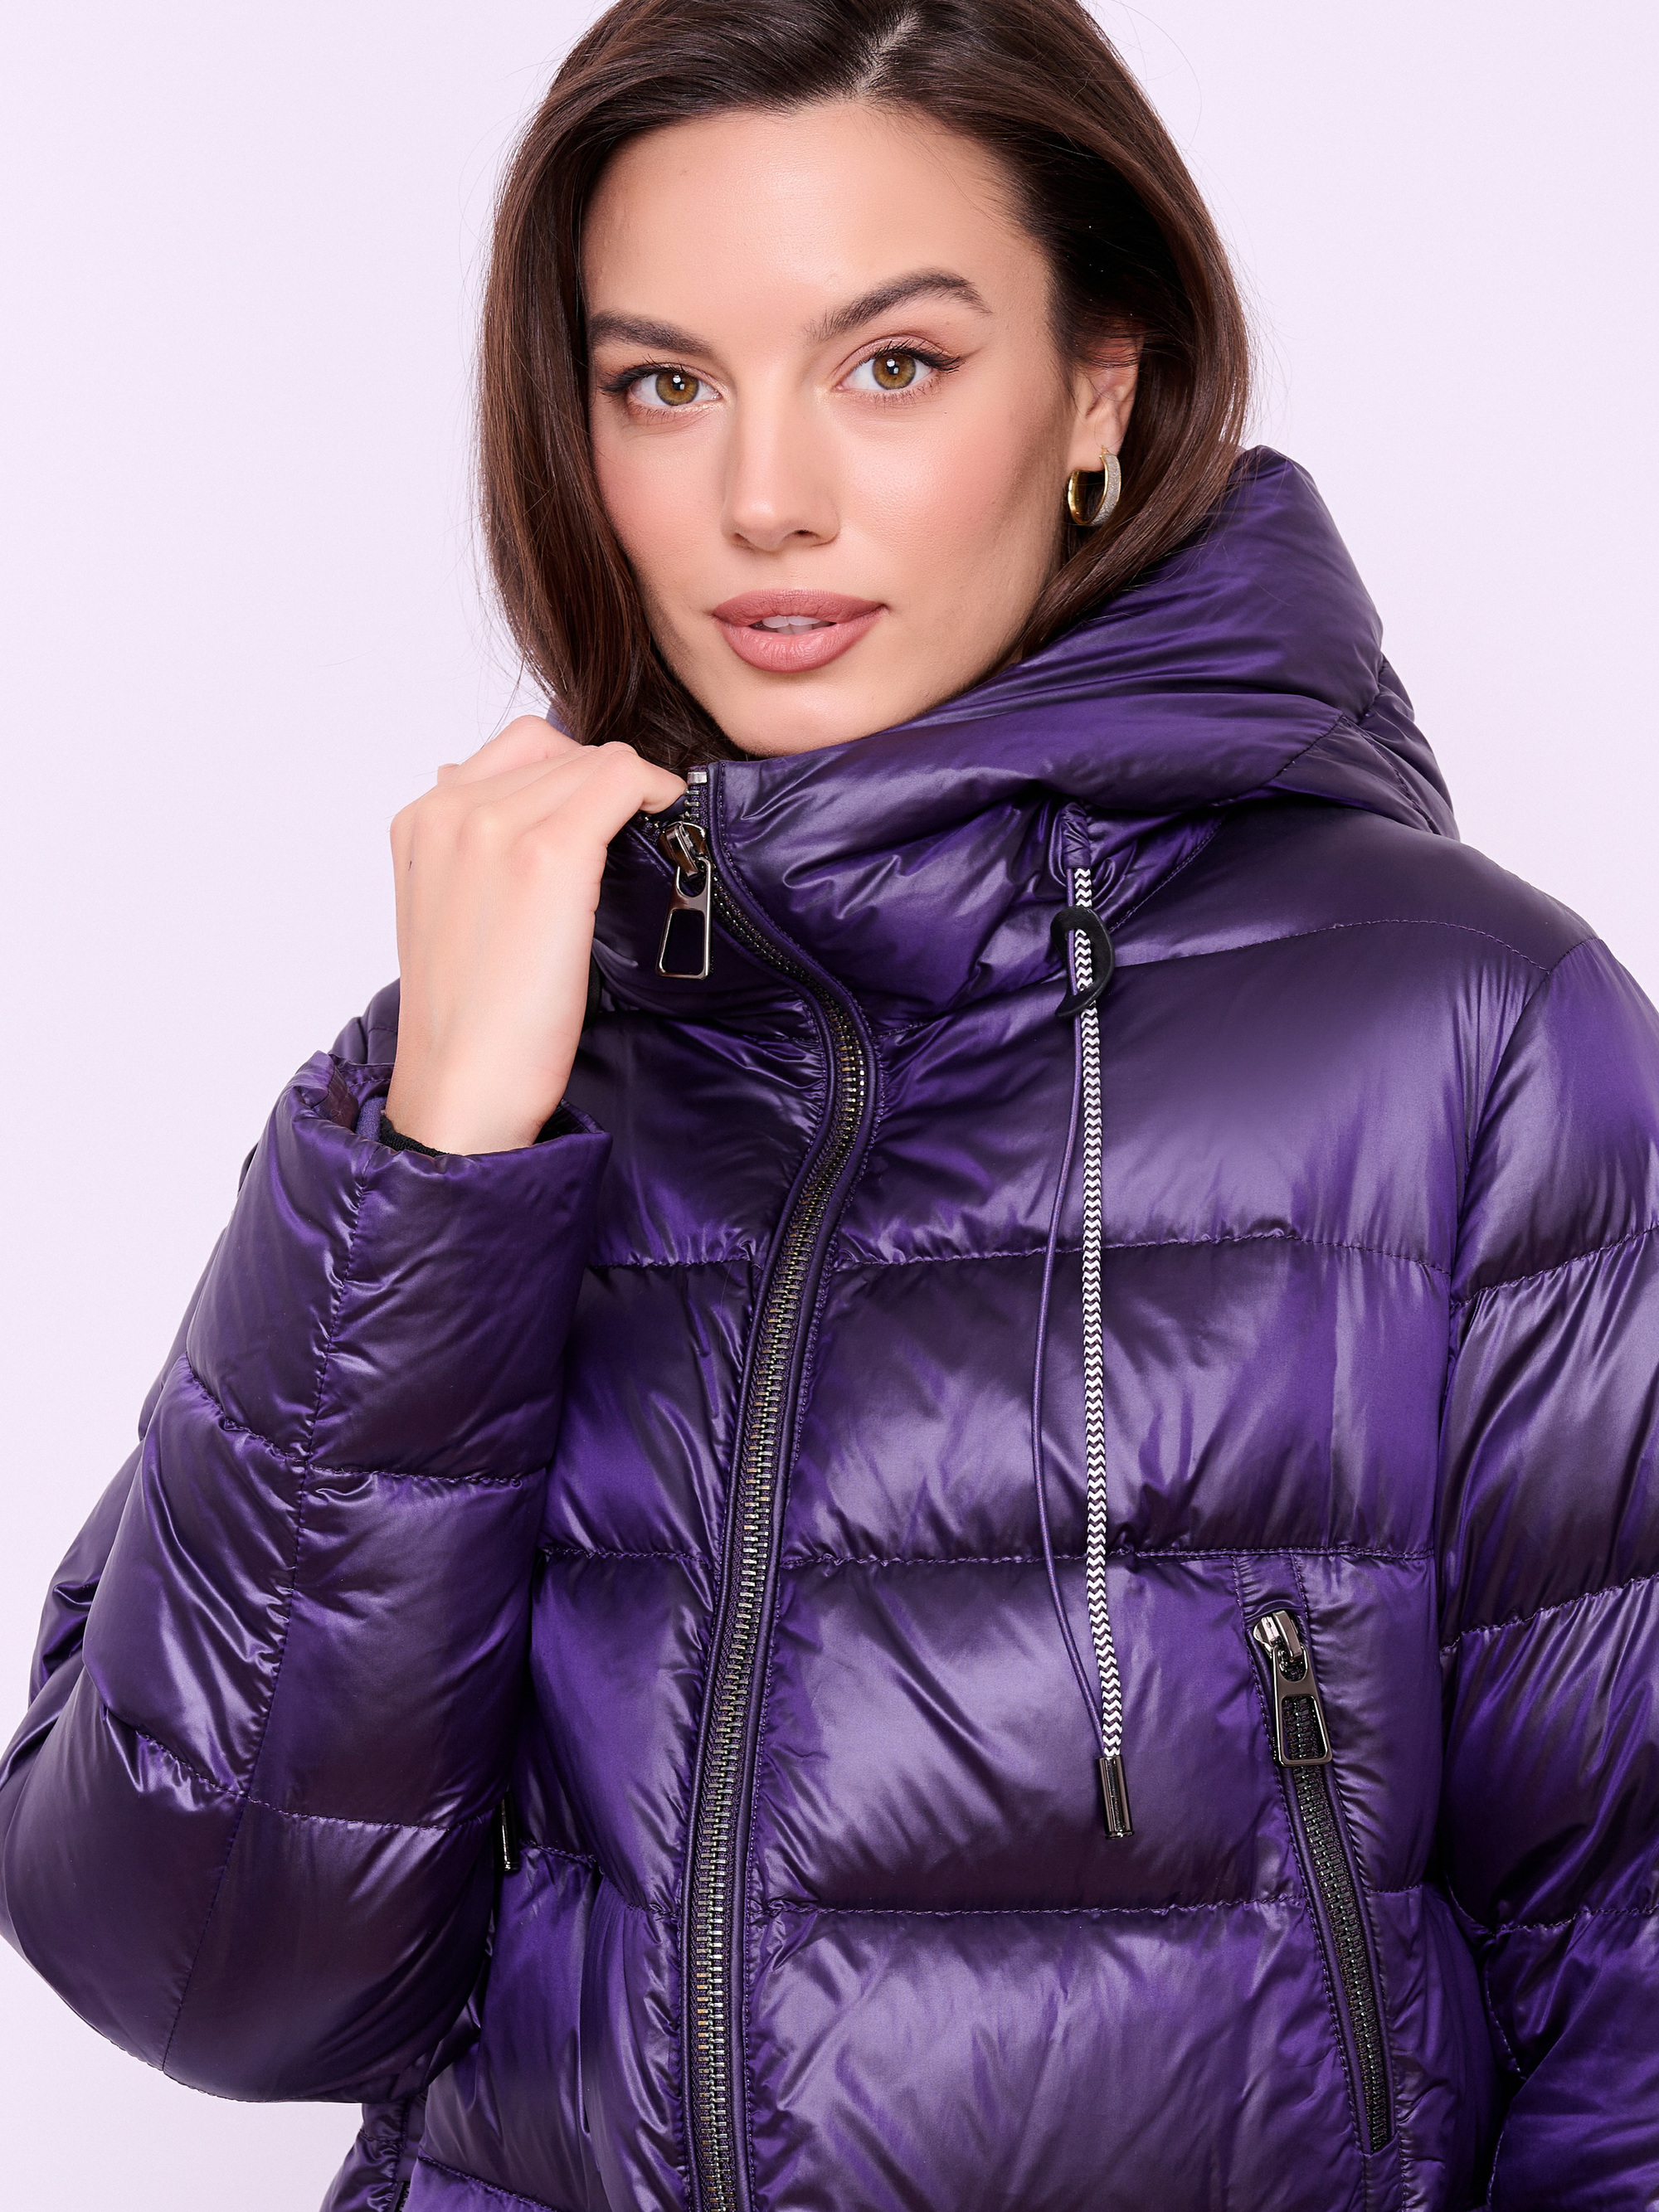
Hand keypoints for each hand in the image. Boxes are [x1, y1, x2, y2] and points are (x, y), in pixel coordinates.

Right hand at [384, 717, 684, 1152]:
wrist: (461, 1086)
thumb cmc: (466, 1019)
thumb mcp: (448, 917)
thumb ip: (466, 853)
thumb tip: (499, 802)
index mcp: (419, 821)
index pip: (516, 751)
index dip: (573, 774)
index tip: (605, 811)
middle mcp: (449, 809)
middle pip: (555, 748)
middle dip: (602, 781)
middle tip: (639, 823)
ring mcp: (494, 826)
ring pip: (591, 760)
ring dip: (629, 789)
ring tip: (652, 828)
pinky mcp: (548, 855)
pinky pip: (620, 781)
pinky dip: (655, 790)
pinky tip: (668, 819)